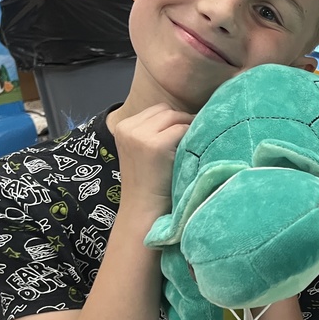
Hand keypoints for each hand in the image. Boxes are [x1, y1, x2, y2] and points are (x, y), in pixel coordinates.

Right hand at [111, 104, 192, 218]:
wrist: (143, 209)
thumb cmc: (150, 183)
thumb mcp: (143, 151)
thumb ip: (154, 132)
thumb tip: (186, 116)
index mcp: (122, 127)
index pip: (157, 110)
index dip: (175, 120)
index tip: (187, 132)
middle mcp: (128, 128)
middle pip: (166, 110)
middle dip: (183, 121)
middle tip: (196, 137)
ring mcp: (139, 136)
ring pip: (175, 117)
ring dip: (188, 127)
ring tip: (195, 144)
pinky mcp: (154, 145)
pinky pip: (182, 130)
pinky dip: (192, 137)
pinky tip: (194, 151)